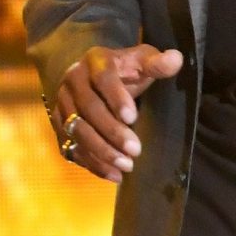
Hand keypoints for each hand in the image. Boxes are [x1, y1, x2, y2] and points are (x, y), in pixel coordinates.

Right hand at [52, 43, 185, 181]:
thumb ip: (156, 63)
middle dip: (111, 131)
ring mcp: (63, 104)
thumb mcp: (141, 61)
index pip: (102, 78)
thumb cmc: (124, 71)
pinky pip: (71, 147)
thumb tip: (176, 59)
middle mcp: (73, 81)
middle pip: (88, 108)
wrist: (94, 78)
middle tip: (135, 150)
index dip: (115, 97)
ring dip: (101, 151)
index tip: (132, 117)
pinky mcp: (59, 126)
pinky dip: (91, 163)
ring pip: (76, 130)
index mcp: (94, 62)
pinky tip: (114, 175)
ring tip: (126, 166)